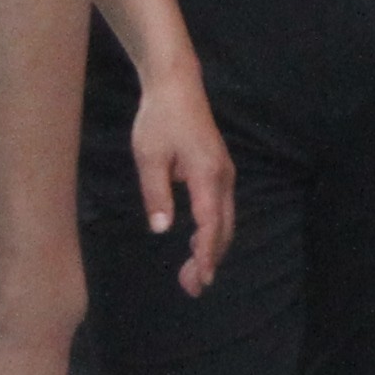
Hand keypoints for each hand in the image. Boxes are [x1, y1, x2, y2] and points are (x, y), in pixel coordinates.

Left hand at [130, 67, 234, 297]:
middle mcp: (223, 177)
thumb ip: (156, 194)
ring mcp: (224, 174)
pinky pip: (222, 209)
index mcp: (206, 174)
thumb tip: (162, 229)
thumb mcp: (149, 157)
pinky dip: (213, 232)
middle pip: (224, 227)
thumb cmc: (159, 119)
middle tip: (193, 287)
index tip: (201, 278)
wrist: (177, 86)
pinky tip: (197, 244)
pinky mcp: (218, 171)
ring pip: (226, 220)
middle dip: (211, 259)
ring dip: (212, 248)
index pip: (210, 223)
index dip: (205, 253)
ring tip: (192, 274)